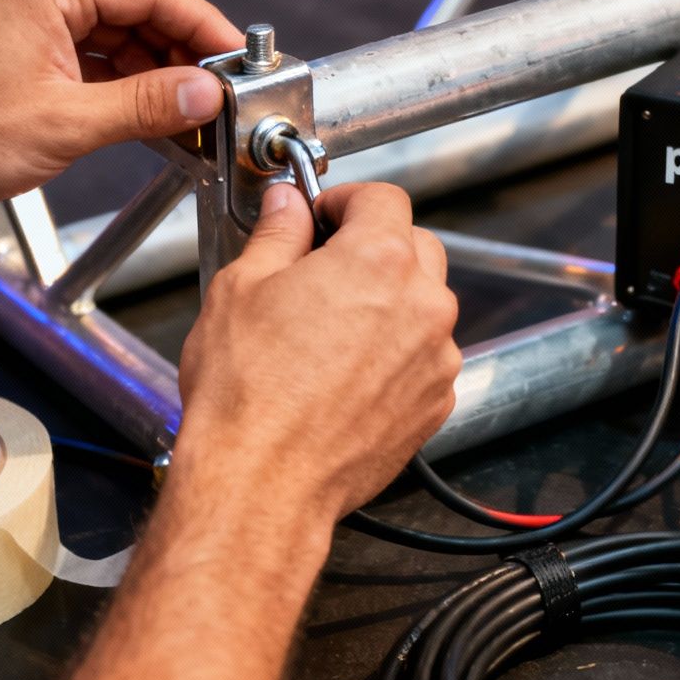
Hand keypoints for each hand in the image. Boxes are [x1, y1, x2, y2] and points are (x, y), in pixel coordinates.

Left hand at [0, 0, 243, 224]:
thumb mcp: (68, 124)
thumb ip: (146, 104)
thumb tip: (204, 94)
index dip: (203, 24)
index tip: (235, 56)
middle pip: (136, 2)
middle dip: (182, 45)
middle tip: (219, 84)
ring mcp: (26, 17)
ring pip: (115, 29)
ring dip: (154, 66)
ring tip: (188, 107)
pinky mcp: (21, 49)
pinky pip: (90, 51)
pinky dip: (123, 78)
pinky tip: (147, 110)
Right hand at [171, 183, 462, 534]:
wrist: (262, 482)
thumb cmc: (247, 394)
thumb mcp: (242, 289)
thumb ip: (278, 235)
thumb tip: (288, 207)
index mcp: (379, 260)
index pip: (384, 198)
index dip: (346, 200)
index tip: (322, 215)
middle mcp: (423, 305)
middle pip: (417, 246)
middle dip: (375, 246)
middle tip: (323, 269)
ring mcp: (437, 359)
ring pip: (425, 306)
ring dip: (389, 303)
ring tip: (329, 332)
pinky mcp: (435, 404)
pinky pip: (425, 359)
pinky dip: (396, 355)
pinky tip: (344, 375)